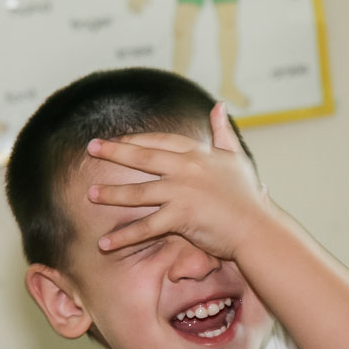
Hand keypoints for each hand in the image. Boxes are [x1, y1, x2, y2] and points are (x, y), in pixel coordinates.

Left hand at [86, 102, 270, 259]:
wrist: (257, 228)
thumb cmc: (248, 197)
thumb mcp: (236, 159)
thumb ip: (223, 132)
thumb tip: (218, 106)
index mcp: (198, 153)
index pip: (160, 140)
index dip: (136, 139)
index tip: (116, 139)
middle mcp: (186, 168)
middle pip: (142, 157)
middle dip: (113, 152)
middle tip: (90, 148)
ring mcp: (182, 192)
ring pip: (138, 192)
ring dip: (111, 194)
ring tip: (90, 195)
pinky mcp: (181, 217)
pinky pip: (145, 227)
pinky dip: (124, 237)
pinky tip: (104, 243)